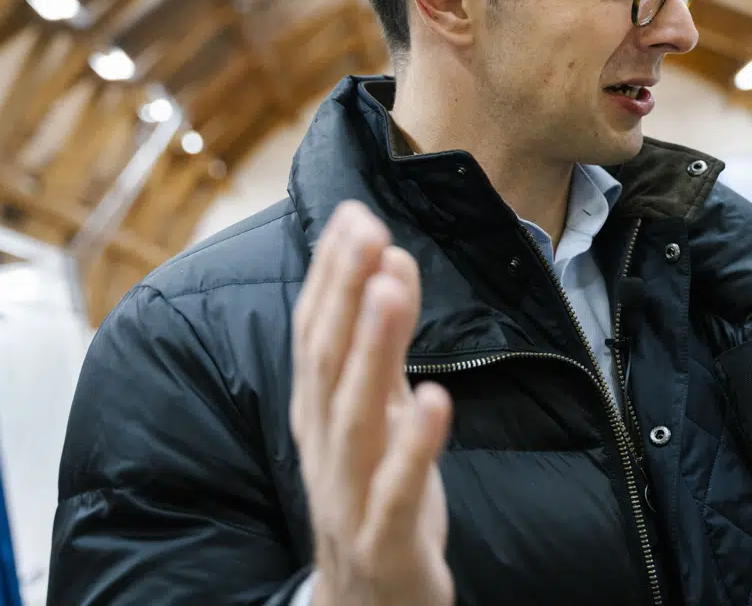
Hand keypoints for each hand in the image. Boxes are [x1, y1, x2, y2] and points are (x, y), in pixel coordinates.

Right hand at [291, 200, 454, 605]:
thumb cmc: (374, 497)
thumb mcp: (375, 416)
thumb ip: (380, 346)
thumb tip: (387, 262)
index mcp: (319, 415)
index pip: (315, 334)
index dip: (332, 275)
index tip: (355, 213)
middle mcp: (325, 448)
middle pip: (329, 363)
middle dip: (346, 293)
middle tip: (368, 230)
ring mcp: (351, 494)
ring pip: (356, 416)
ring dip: (373, 349)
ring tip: (390, 288)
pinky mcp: (389, 539)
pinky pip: (399, 489)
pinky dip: (414, 444)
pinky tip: (435, 398)